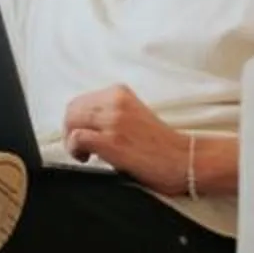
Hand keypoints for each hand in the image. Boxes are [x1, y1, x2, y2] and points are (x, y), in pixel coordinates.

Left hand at [61, 84, 184, 189]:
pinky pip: (78, 139)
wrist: (183, 159)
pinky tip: (87, 158)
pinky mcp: (112, 141)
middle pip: (72, 110)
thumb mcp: (133, 115)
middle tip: (80, 148)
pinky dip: (75, 149)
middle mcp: (115, 102)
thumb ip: (110, 113)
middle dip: (70, 130)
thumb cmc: (160, 144)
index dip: (76, 120)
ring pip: (72, 122)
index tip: (82, 134)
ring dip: (71, 141)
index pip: (80, 101)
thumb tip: (83, 125)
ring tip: (84, 154)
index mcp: (119, 93)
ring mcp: (113, 121)